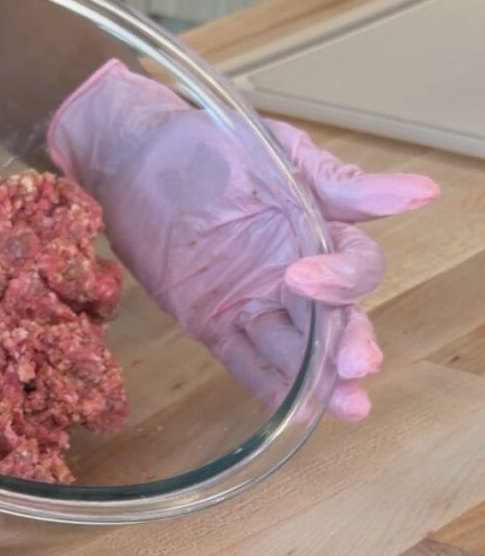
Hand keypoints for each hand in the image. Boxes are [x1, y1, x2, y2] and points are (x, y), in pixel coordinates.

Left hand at [48, 60, 438, 419]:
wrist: (133, 158)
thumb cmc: (210, 145)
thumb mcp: (279, 155)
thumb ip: (340, 185)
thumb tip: (422, 192)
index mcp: (317, 233)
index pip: (354, 267)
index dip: (341, 279)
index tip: (303, 278)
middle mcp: (292, 275)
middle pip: (333, 320)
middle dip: (348, 345)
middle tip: (357, 368)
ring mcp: (253, 302)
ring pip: (296, 349)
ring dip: (321, 379)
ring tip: (347, 406)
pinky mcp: (211, 322)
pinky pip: (245, 360)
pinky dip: (270, 385)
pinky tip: (294, 409)